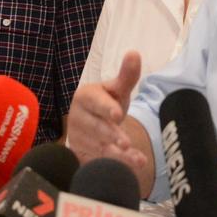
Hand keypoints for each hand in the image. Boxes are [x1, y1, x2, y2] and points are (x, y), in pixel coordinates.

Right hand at [68, 51, 145, 169]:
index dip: (105, 107)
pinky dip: (120, 164)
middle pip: (95, 127)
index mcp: (85, 97)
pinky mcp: (86, 155)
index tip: (117, 114)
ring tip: (136, 159)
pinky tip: (136, 163)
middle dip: (111, 134)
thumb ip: (126, 75)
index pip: (94, 101)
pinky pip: (102, 160)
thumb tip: (134, 53)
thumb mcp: (116, 89)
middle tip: (126, 142)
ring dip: (118, 154)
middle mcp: (79, 118)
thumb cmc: (104, 103)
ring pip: (100, 147)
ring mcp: (81, 139)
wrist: (90, 126)